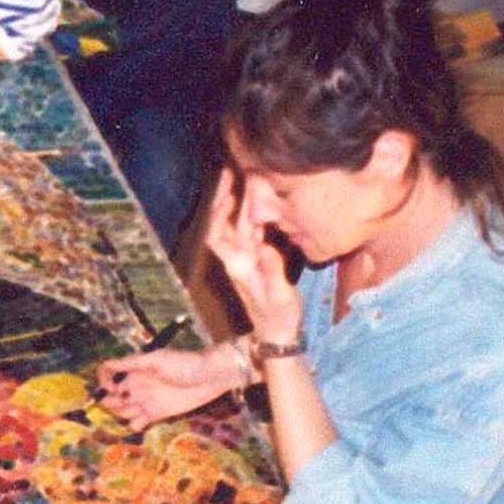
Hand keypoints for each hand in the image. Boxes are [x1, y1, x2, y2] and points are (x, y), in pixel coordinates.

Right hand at [96, 344, 245, 424]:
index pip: (107, 373)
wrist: (209, 377)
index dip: (103, 382)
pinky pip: (136, 424)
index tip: (112, 389)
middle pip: (111, 396)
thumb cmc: (185, 363)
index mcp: (134, 369)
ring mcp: (144, 401)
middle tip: (125, 401)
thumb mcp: (157, 359)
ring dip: (121, 413)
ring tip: (138, 409)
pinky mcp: (155, 414)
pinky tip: (143, 421)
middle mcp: (135, 385)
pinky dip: (134, 425)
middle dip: (110, 401)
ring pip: (121, 412)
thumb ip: (131, 363)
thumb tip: (106, 364)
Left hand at [203, 169, 302, 344]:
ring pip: (232, 225)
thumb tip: (267, 248)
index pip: (225, 233)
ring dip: (233, 202)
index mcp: (240, 266)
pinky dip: (246, 214)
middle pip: (223, 224)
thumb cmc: (279, 317)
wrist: (275, 333)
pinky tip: (254, 201)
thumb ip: (273, 271)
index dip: (225, 211)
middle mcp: (237, 260)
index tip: (232, 190)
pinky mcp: (252, 259)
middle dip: (224, 197)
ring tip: (238, 178)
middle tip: (229, 170)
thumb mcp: (280, 296)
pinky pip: (245, 231)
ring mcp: (243, 259)